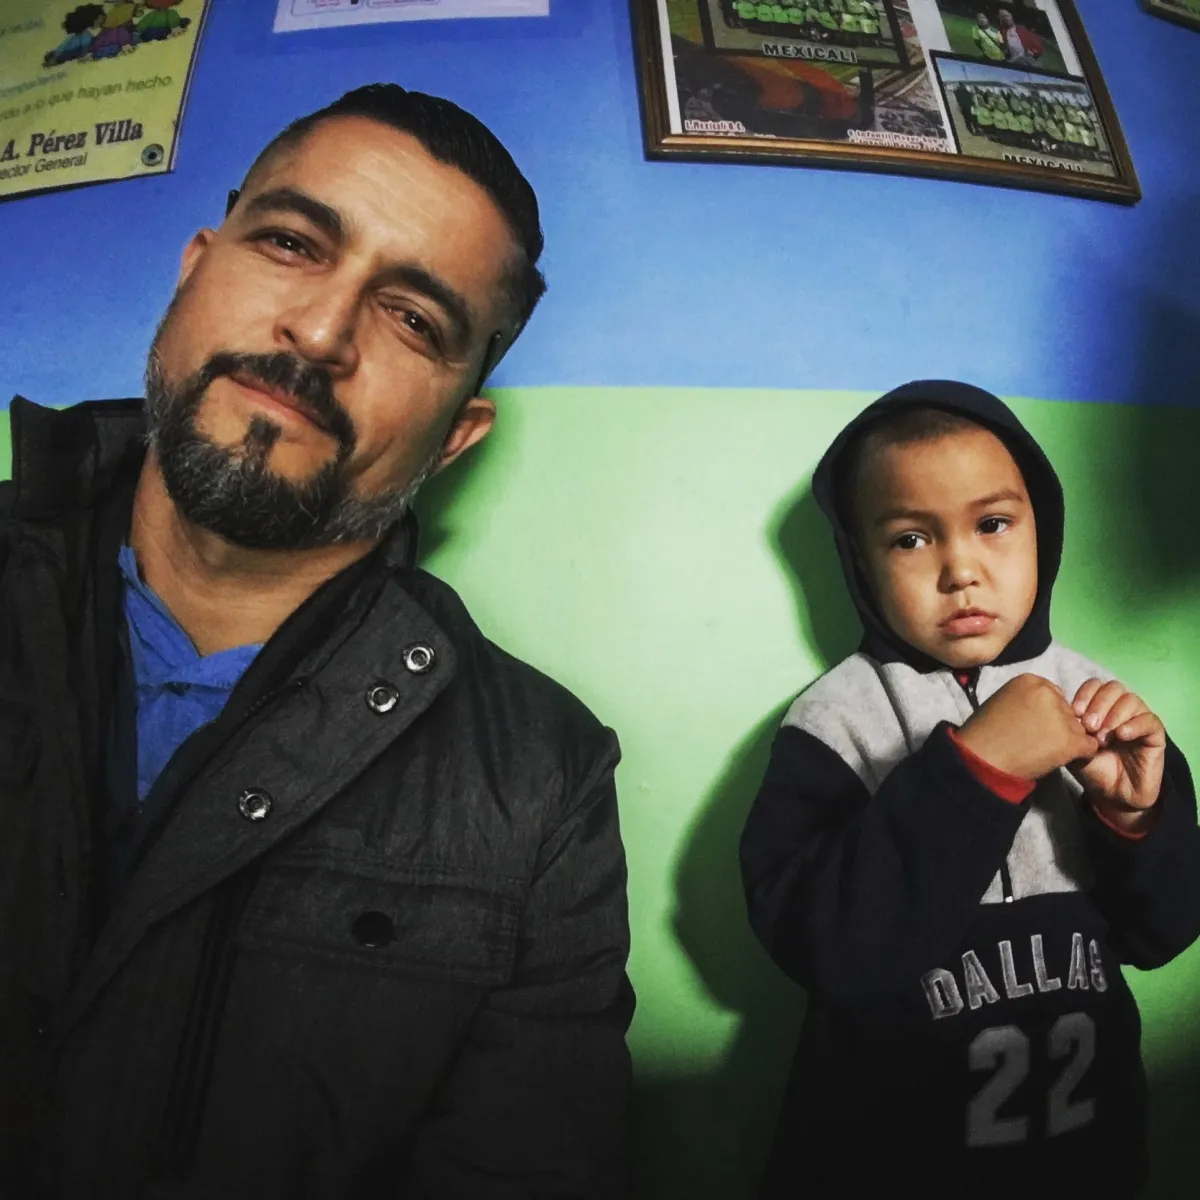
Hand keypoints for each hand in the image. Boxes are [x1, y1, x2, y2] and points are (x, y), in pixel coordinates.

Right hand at [956, 673, 1097, 781]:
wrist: (981, 759)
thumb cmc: (983, 734)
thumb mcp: (1001, 702)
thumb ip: (1025, 700)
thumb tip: (1041, 711)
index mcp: (1030, 681)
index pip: (1053, 695)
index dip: (1046, 713)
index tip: (1033, 726)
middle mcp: (1049, 693)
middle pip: (1068, 710)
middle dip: (1058, 726)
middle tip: (1040, 741)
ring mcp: (1062, 716)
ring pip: (1079, 728)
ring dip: (1067, 741)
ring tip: (1046, 753)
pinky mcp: (1071, 739)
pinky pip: (1089, 746)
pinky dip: (1080, 754)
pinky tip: (1062, 759)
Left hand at [1071, 679, 1164, 830]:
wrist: (1113, 795)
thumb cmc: (1093, 769)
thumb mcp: (1075, 748)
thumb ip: (1071, 730)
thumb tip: (1064, 714)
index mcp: (1100, 707)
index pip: (1095, 685)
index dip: (1085, 694)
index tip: (1075, 712)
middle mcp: (1120, 709)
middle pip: (1113, 687)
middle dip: (1098, 704)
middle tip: (1088, 726)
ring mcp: (1138, 719)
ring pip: (1131, 700)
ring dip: (1114, 715)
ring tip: (1103, 737)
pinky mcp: (1155, 735)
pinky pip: (1150, 720)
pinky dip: (1134, 724)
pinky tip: (1122, 735)